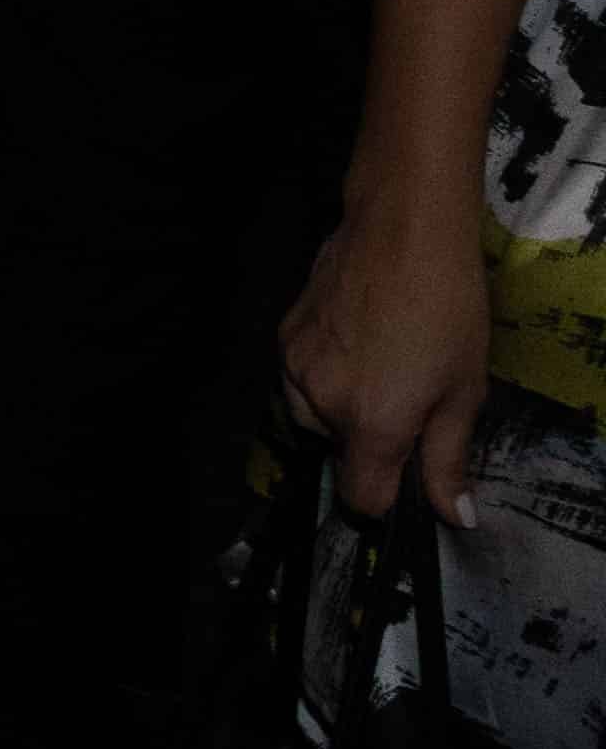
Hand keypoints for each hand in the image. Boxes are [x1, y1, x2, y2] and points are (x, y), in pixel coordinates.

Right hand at [284, 197, 498, 526]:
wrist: (402, 232)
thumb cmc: (448, 310)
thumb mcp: (465, 390)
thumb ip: (449, 459)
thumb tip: (454, 516)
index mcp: (372, 424)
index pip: (361, 498)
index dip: (387, 498)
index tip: (409, 476)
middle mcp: (321, 404)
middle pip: (337, 454)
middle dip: (367, 443)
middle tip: (405, 402)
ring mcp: (294, 367)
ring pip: (313, 416)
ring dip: (339, 411)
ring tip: (376, 369)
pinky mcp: (283, 336)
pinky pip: (299, 379)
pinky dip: (322, 377)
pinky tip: (354, 343)